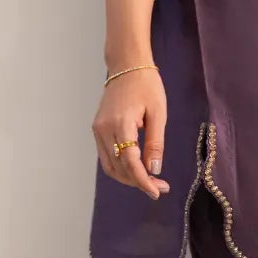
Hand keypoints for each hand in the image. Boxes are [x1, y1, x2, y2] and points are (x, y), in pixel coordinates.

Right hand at [93, 68, 170, 200]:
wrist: (126, 65)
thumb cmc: (147, 85)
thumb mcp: (158, 113)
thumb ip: (155, 143)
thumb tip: (154, 169)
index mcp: (121, 123)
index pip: (130, 162)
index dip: (143, 180)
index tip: (157, 191)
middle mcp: (104, 129)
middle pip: (118, 168)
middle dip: (138, 181)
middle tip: (159, 187)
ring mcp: (97, 130)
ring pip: (109, 166)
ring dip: (128, 177)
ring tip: (150, 181)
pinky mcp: (97, 129)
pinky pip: (106, 156)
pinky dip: (120, 167)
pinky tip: (137, 169)